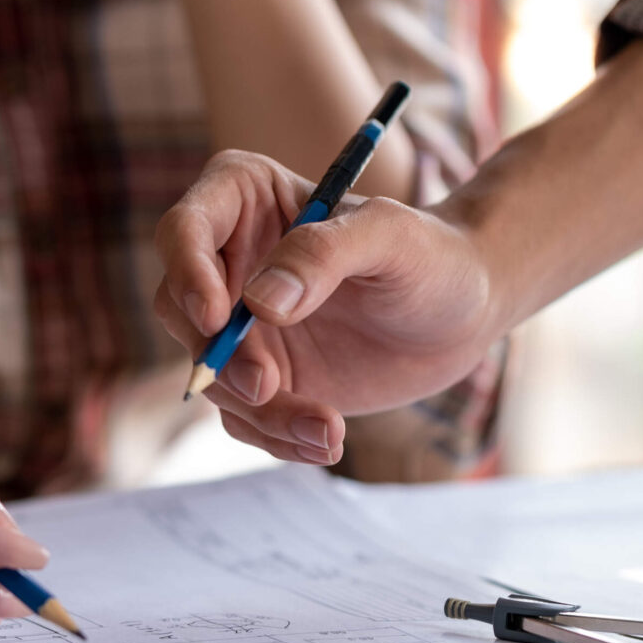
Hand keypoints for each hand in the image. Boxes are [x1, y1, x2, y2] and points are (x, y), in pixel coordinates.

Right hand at [154, 151, 497, 464]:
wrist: (462, 317)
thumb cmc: (432, 256)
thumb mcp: (391, 238)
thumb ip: (324, 254)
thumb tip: (259, 302)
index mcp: (246, 202)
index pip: (183, 230)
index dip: (186, 273)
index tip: (217, 318)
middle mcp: (230, 264)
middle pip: (180, 312)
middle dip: (218, 358)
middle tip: (268, 386)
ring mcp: (243, 327)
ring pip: (212, 376)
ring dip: (259, 411)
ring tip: (326, 430)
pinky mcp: (264, 378)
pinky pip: (243, 417)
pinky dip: (277, 438)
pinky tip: (326, 441)